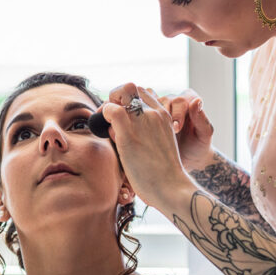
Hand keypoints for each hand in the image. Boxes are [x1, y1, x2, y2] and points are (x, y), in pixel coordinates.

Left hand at [99, 83, 192, 208]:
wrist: (171, 188)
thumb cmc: (162, 174)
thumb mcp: (157, 145)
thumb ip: (142, 132)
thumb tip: (115, 129)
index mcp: (164, 115)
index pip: (142, 93)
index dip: (128, 102)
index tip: (123, 118)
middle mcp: (154, 113)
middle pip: (131, 87)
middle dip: (116, 96)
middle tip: (111, 117)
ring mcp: (142, 121)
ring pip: (121, 92)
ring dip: (110, 105)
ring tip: (110, 127)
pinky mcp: (129, 133)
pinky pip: (110, 109)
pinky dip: (104, 115)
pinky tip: (107, 131)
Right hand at [147, 88, 214, 171]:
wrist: (187, 159)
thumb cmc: (199, 146)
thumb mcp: (204, 135)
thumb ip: (202, 119)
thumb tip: (197, 101)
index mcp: (189, 100)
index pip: (180, 100)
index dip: (177, 113)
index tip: (176, 128)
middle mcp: (173, 100)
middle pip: (163, 101)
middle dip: (162, 116)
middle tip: (162, 132)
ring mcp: (159, 107)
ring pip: (150, 105)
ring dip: (149, 118)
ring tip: (149, 133)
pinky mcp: (148, 116)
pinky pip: (140, 111)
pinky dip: (138, 119)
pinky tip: (139, 131)